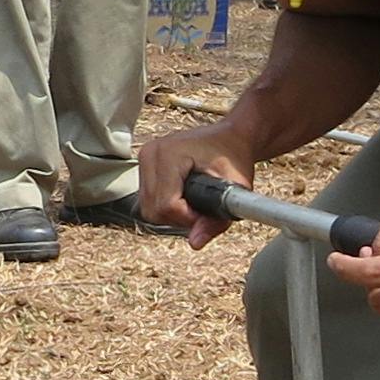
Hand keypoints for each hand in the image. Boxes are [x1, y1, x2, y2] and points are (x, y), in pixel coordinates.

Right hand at [141, 123, 255, 243]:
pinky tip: (185, 198)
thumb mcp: (234, 188)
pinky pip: (148, 200)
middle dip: (180, 219)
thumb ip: (215, 220)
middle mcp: (151, 154)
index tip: (208, 214)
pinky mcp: (145, 165)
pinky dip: (166, 206)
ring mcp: (145, 158)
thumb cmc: (235, 155)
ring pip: (148, 209)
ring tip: (196, 203)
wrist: (231, 136)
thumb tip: (195, 243)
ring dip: (173, 214)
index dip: (188, 219)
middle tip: (204, 210)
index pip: (166, 205)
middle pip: (153, 210)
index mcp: (169, 153)